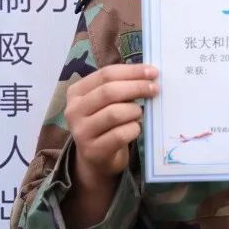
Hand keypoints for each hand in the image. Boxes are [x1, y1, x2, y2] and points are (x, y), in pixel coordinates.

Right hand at [64, 63, 159, 183]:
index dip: (131, 71)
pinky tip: (136, 128)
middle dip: (136, 87)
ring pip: (114, 113)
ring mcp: (81, 132)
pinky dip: (134, 129)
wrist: (96, 158)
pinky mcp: (93, 150)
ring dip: (134, 111)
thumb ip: (121, 86)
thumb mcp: (107, 102)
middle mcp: (73, 111)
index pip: (105, 74)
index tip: (153, 71)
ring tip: (139, 113)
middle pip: (109, 92)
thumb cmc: (106, 123)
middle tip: (155, 88)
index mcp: (76, 92)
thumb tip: (149, 74)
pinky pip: (120, 134)